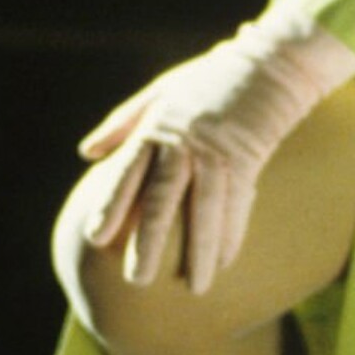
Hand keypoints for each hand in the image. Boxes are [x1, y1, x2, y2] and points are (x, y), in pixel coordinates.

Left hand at [76, 9, 354, 294]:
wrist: (267, 66)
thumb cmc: (208, 80)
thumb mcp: (159, 92)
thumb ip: (122, 124)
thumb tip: (87, 152)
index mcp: (158, 127)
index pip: (127, 172)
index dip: (111, 204)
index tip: (94, 236)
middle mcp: (185, 144)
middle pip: (163, 200)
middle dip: (150, 242)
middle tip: (137, 280)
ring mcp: (219, 154)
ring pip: (206, 211)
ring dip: (201, 252)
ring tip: (195, 288)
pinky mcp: (249, 161)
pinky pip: (238, 206)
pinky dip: (232, 236)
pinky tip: (225, 264)